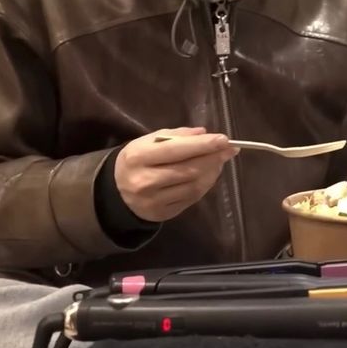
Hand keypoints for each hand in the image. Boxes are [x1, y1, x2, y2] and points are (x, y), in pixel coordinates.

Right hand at [115, 127, 238, 222]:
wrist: (117, 191)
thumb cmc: (137, 160)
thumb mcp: (148, 141)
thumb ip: (176, 135)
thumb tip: (203, 133)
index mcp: (138, 157)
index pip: (176, 150)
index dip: (202, 145)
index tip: (224, 139)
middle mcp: (145, 181)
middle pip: (189, 169)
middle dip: (213, 158)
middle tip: (229, 149)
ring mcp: (154, 201)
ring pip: (193, 186)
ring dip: (212, 172)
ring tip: (220, 160)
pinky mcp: (162, 214)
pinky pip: (191, 198)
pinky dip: (205, 185)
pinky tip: (209, 174)